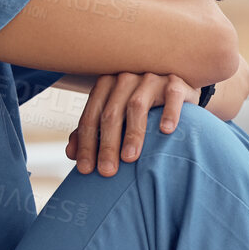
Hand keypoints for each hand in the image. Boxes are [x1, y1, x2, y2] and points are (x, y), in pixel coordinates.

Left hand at [67, 72, 196, 175]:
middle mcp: (126, 78)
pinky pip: (172, 96)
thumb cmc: (143, 108)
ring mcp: (151, 79)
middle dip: (107, 144)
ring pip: (136, 106)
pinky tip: (166, 131)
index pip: (91, 117)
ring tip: (130, 158)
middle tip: (107, 171)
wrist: (178, 90)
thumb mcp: (116, 117)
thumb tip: (70, 154)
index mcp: (106, 85)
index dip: (86, 144)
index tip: (86, 169)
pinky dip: (169, 113)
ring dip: (132, 133)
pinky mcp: (176, 82)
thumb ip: (93, 131)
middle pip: (111, 113)